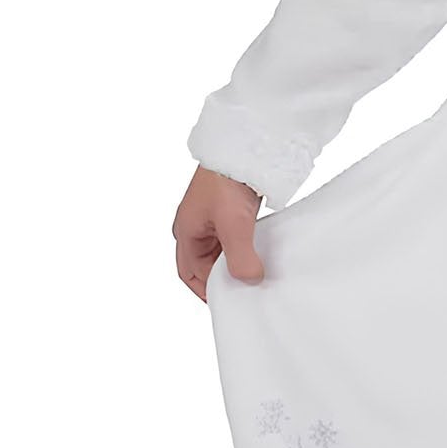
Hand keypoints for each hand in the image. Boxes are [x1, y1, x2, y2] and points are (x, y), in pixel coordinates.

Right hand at [174, 164, 265, 299]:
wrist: (244, 144)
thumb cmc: (226, 178)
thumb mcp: (233, 225)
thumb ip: (240, 256)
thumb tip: (249, 280)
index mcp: (185, 231)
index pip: (190, 273)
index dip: (207, 290)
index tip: (230, 302)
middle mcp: (195, 226)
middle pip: (205, 264)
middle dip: (222, 278)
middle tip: (245, 292)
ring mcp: (212, 217)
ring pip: (221, 251)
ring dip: (236, 262)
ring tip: (256, 274)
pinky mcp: (230, 208)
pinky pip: (234, 237)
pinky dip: (245, 248)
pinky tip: (261, 252)